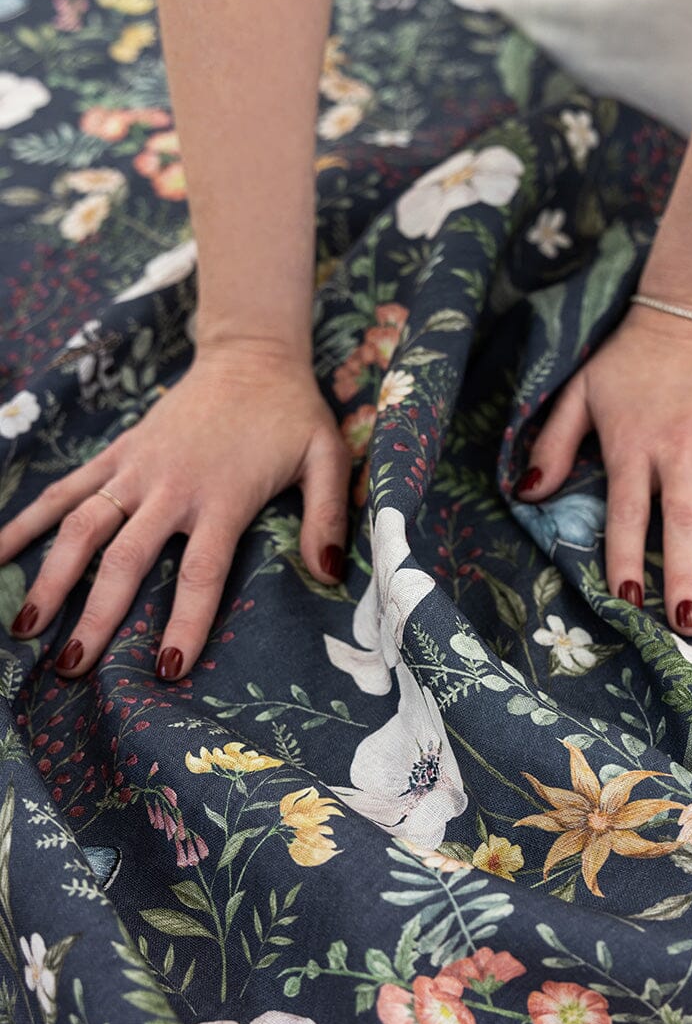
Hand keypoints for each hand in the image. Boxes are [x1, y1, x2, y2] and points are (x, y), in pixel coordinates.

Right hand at [1, 342, 351, 678]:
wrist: (250, 355)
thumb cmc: (292, 414)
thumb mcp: (328, 458)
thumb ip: (328, 516)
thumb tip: (329, 573)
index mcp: (223, 497)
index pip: (200, 571)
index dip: (185, 620)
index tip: (168, 668)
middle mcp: (171, 486)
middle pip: (125, 559)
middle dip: (96, 614)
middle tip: (70, 665)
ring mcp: (137, 468)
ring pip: (82, 526)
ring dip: (51, 575)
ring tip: (25, 627)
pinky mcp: (119, 453)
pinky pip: (67, 490)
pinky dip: (28, 519)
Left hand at [514, 303, 691, 634]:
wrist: (688, 310)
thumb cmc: (626, 361)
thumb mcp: (577, 395)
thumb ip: (551, 445)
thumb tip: (526, 494)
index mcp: (632, 448)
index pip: (626, 514)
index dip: (625, 558)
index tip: (628, 602)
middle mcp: (680, 452)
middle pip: (682, 522)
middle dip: (684, 574)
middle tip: (690, 624)